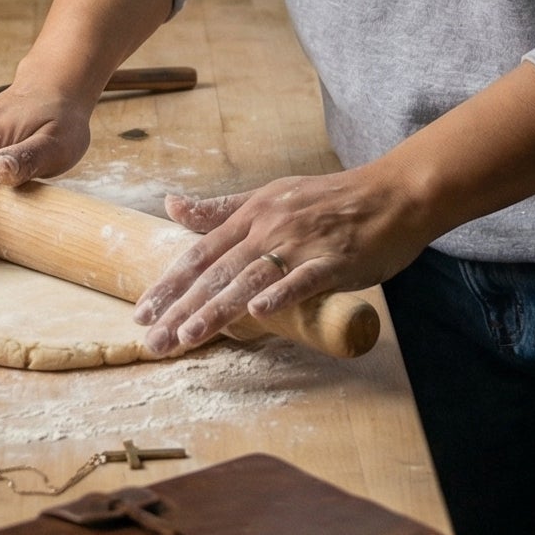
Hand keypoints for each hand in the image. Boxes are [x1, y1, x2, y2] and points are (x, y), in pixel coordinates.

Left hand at [132, 165, 430, 353]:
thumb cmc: (331, 198)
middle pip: (217, 272)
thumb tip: (171, 206)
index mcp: (252, 214)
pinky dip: (281, 294)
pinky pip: (304, 279)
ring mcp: (302, 243)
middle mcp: (270, 227)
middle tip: (152, 341)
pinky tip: (259, 312)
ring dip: (217, 310)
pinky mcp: (335, 259)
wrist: (393, 192)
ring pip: (250, 279)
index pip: (200, 253)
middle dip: (180, 309)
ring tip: (188, 337)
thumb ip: (221, 209)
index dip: (169, 284)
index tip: (141, 313)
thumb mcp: (271, 196)